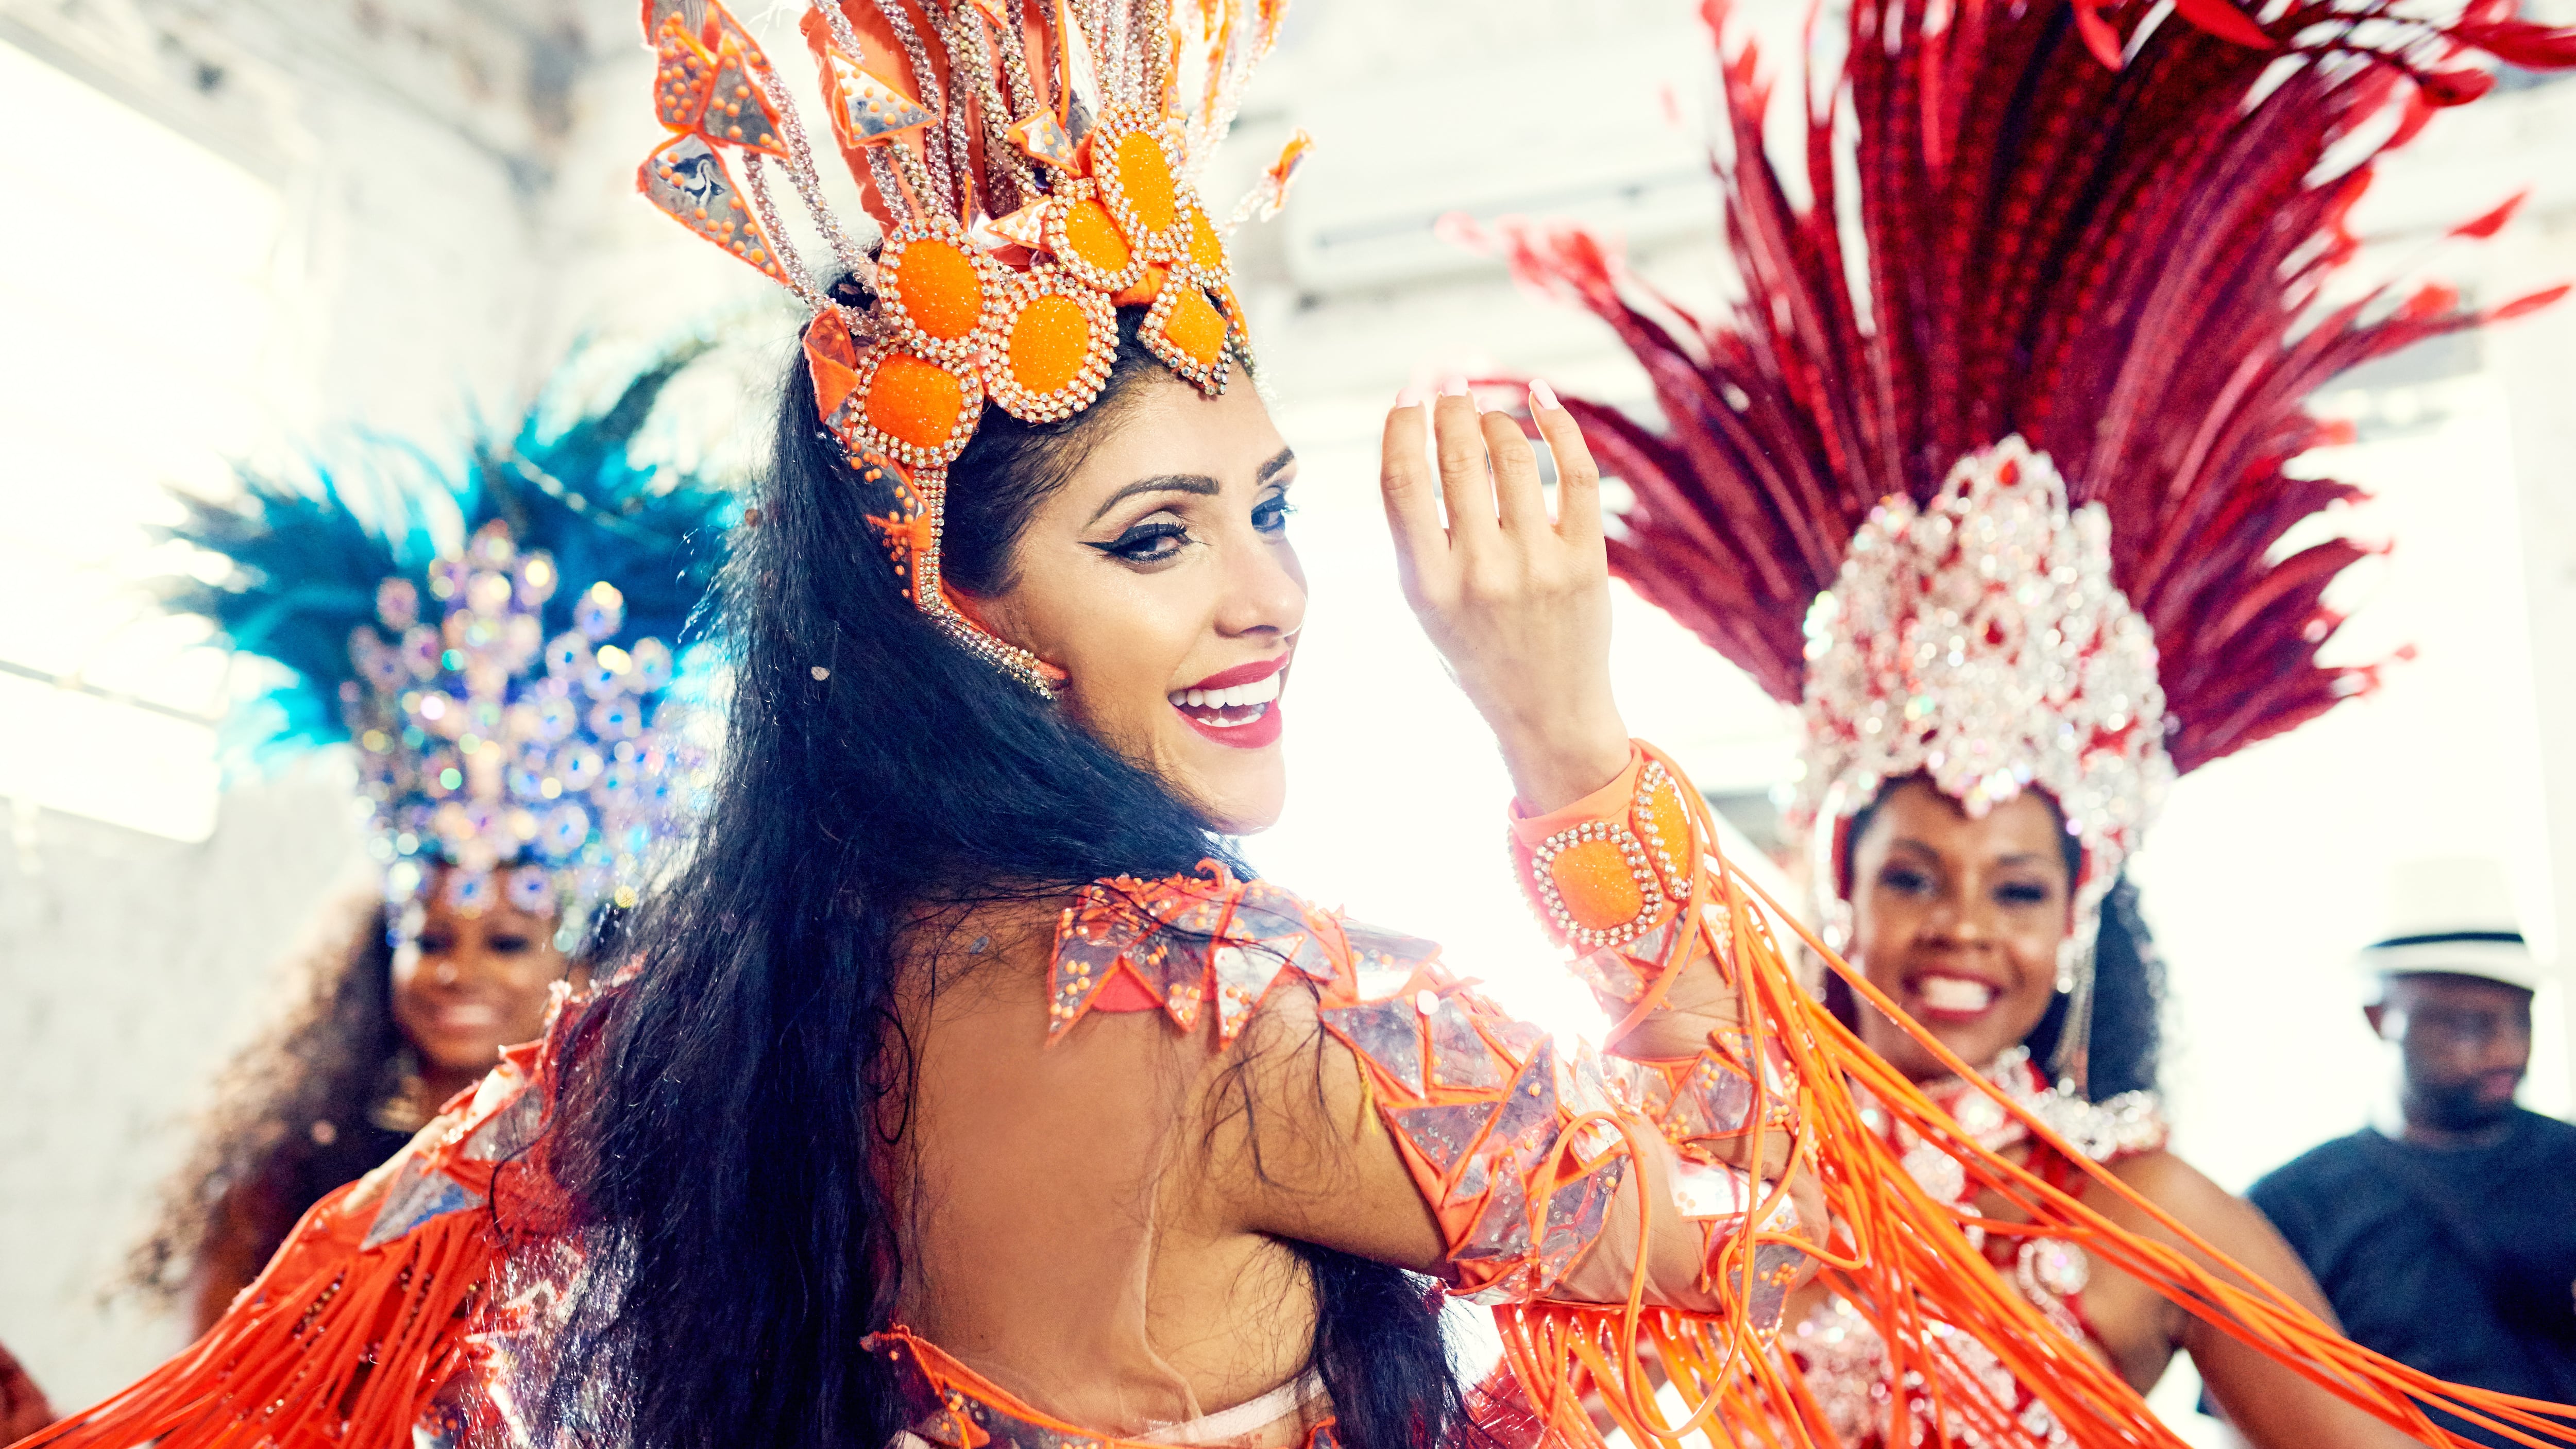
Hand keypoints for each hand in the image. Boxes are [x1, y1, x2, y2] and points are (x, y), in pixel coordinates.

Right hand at [1381, 381, 1628, 812]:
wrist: (1547, 715)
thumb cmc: (1477, 655)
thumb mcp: (1426, 606)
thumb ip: (1416, 538)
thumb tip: (1417, 442)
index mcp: (1427, 585)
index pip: (1400, 481)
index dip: (1400, 425)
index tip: (1407, 397)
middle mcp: (1480, 571)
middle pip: (1456, 457)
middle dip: (1450, 407)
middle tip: (1451, 389)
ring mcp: (1536, 565)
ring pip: (1511, 455)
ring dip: (1497, 419)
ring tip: (1491, 415)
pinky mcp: (1586, 561)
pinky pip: (1575, 473)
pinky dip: (1559, 424)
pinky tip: (1542, 397)